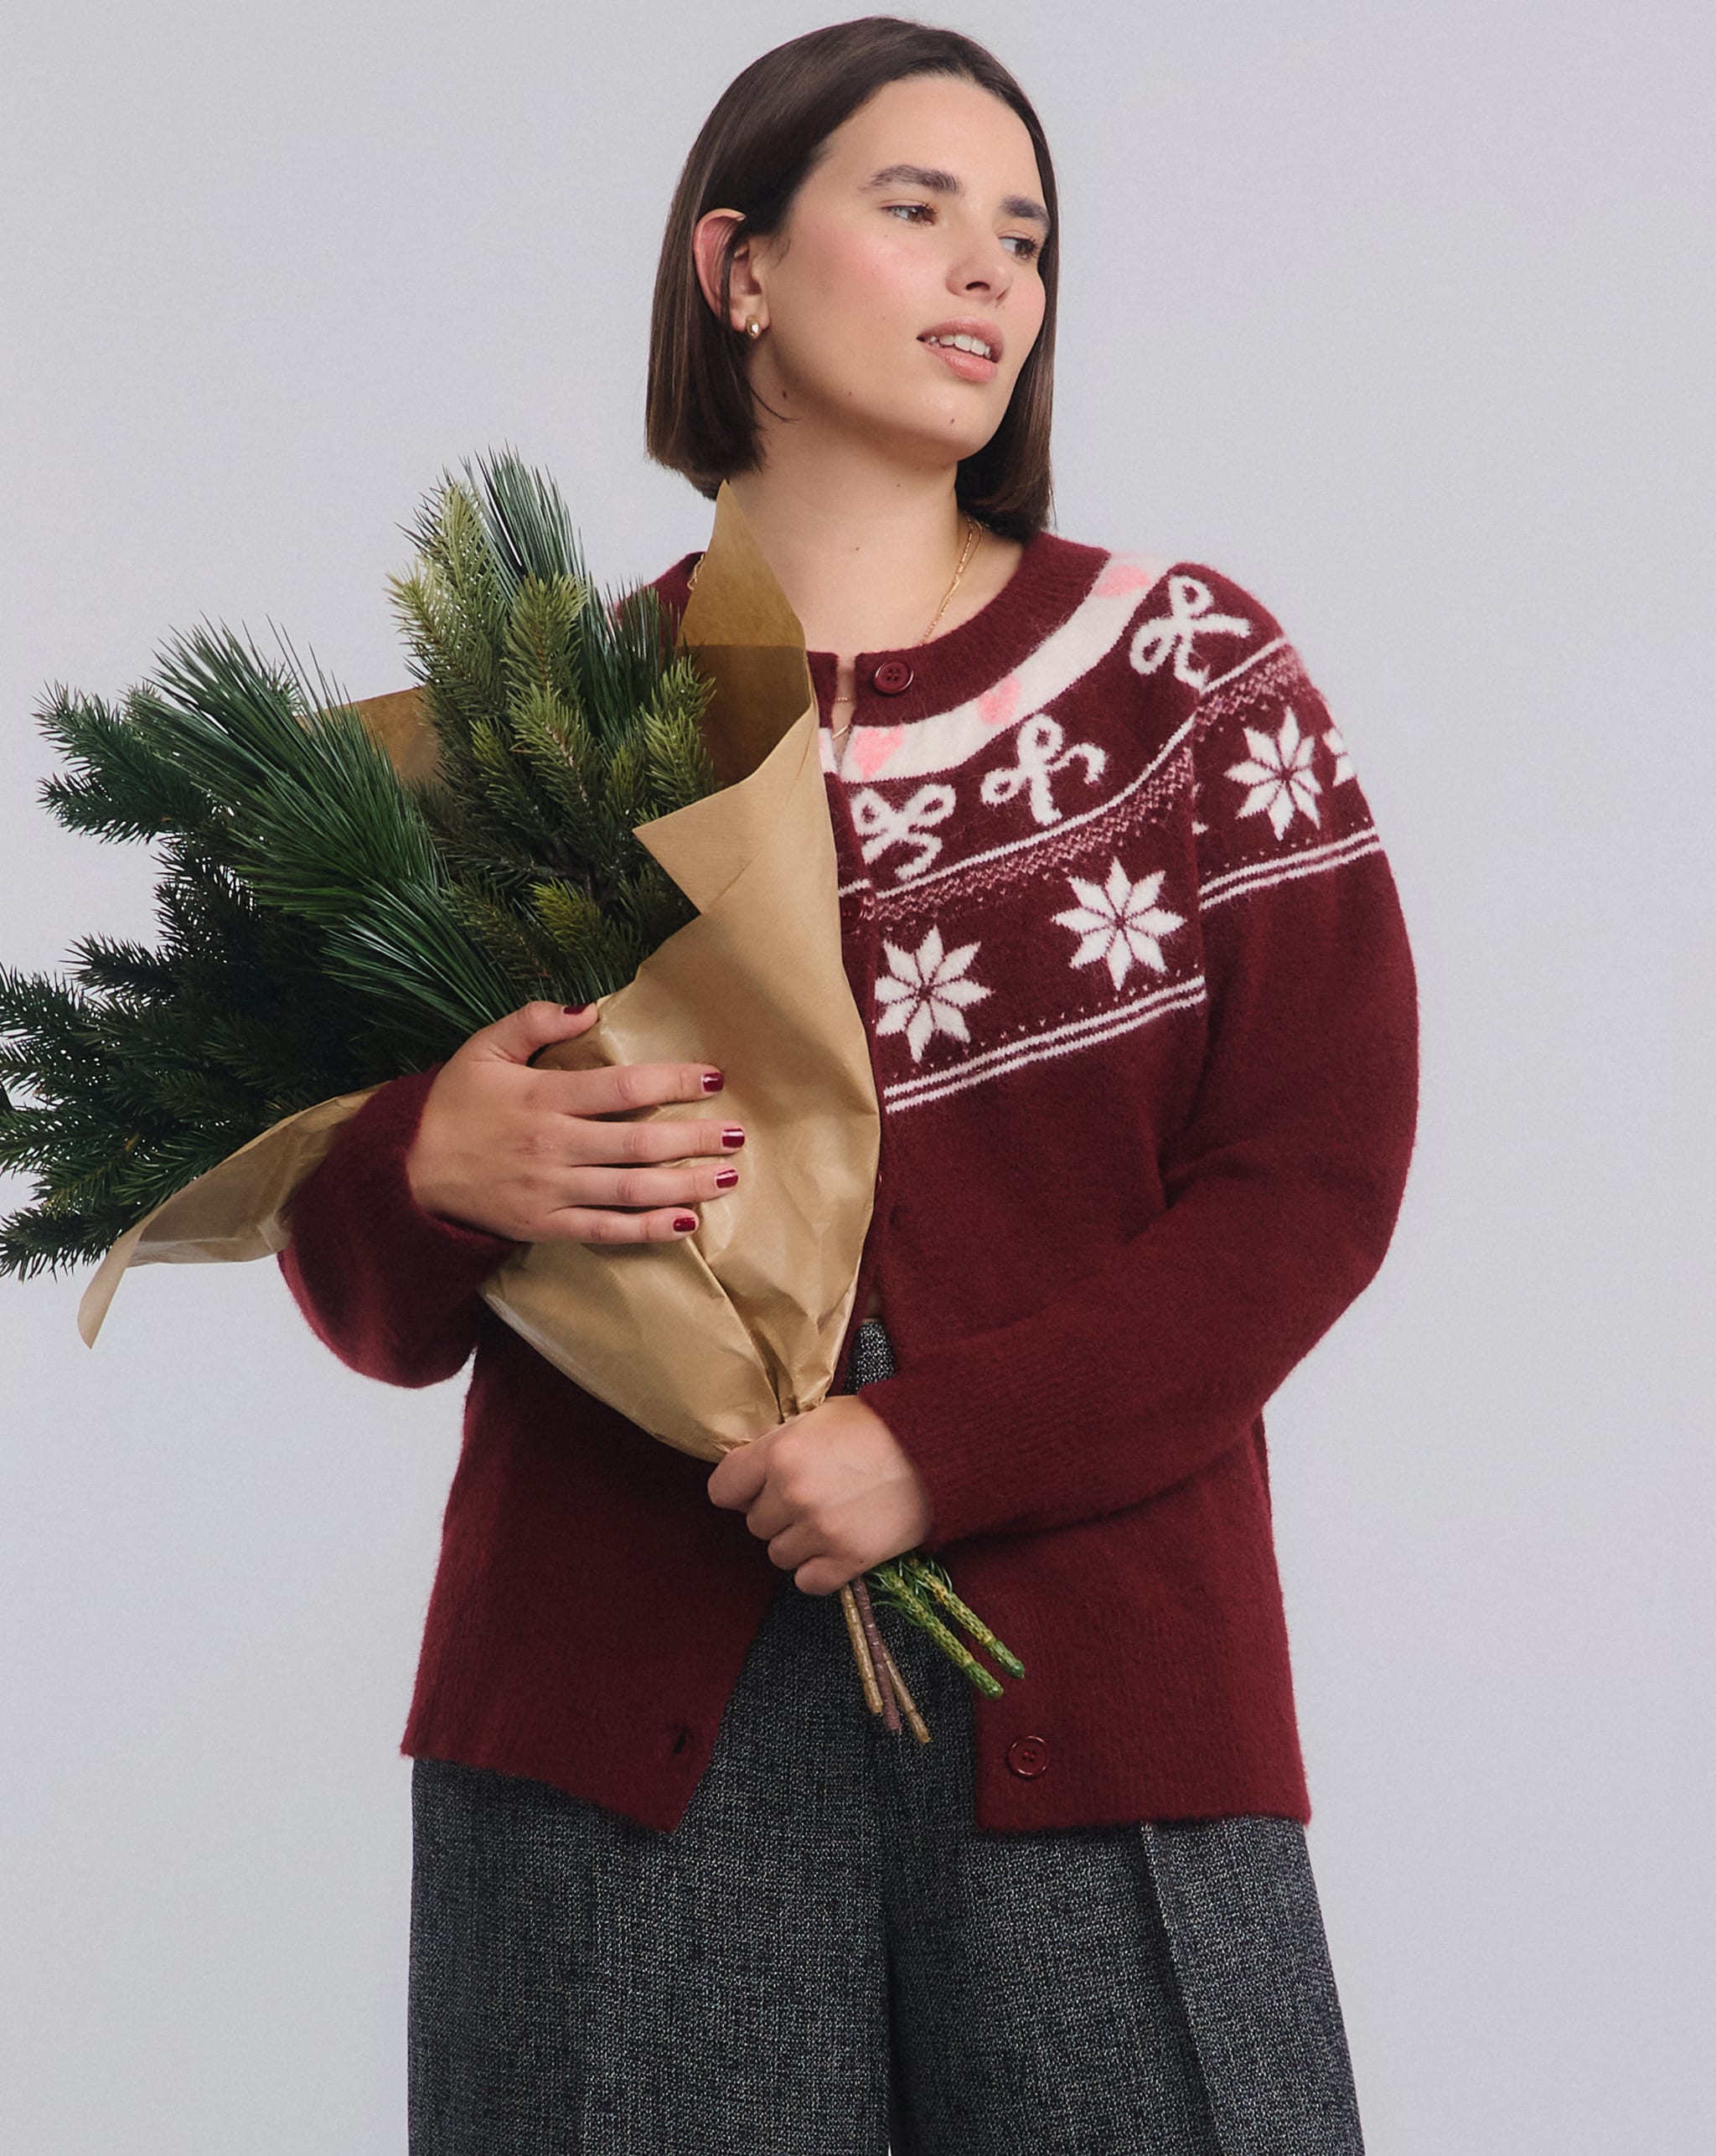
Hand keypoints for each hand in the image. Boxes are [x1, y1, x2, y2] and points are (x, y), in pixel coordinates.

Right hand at [405, 1001, 744, 1243]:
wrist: (405, 1172)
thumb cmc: (451, 1105)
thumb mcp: (482, 1049)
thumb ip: (533, 1021)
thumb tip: (588, 1007)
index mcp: (543, 1096)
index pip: (622, 1087)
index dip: (673, 1081)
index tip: (713, 1078)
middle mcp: (554, 1145)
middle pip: (638, 1142)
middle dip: (694, 1138)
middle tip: (736, 1134)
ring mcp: (551, 1190)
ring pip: (631, 1189)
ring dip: (684, 1184)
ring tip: (726, 1177)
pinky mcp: (545, 1226)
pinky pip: (606, 1231)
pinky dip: (647, 1229)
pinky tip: (684, 1222)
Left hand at [705, 1394, 932, 1595]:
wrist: (939, 1447)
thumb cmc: (879, 1424)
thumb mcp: (818, 1417)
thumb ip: (780, 1444)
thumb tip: (752, 1470)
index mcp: (780, 1453)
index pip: (722, 1490)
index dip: (740, 1488)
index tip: (759, 1485)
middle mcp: (793, 1494)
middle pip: (755, 1524)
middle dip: (777, 1513)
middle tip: (811, 1496)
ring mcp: (820, 1531)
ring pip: (779, 1555)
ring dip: (799, 1542)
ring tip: (830, 1518)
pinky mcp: (850, 1559)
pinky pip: (808, 1582)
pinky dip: (820, 1569)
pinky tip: (838, 1546)